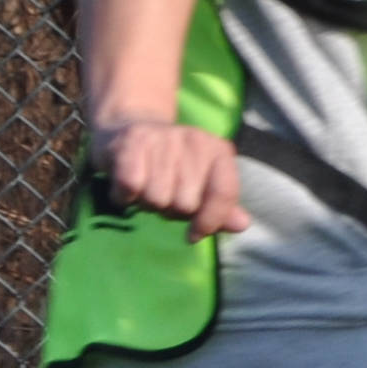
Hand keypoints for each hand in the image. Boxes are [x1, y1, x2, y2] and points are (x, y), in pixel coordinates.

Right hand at [91, 116, 249, 235]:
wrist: (130, 132)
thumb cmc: (172, 168)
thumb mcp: (201, 187)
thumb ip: (221, 208)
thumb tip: (242, 224)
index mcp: (219, 151)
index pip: (224, 193)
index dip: (209, 221)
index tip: (194, 235)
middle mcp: (196, 140)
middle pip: (186, 204)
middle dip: (171, 210)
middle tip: (164, 194)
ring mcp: (164, 137)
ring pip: (157, 198)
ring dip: (147, 202)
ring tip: (146, 187)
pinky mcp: (133, 140)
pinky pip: (131, 186)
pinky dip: (124, 195)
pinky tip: (128, 187)